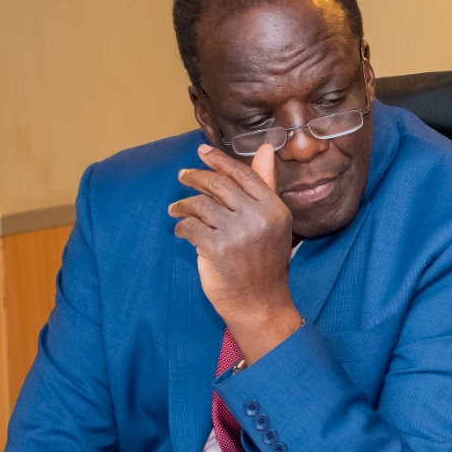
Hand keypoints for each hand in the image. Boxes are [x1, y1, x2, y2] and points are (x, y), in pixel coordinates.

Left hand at [169, 144, 301, 361]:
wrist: (260, 303)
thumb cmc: (264, 261)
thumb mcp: (273, 221)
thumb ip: (266, 184)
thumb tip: (265, 148)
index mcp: (275, 209)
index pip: (243, 175)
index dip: (219, 160)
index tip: (201, 152)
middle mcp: (259, 218)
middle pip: (219, 185)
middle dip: (195, 178)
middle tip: (182, 177)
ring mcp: (238, 234)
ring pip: (201, 205)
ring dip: (183, 205)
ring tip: (176, 209)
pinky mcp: (217, 249)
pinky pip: (190, 227)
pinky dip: (182, 228)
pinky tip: (182, 232)